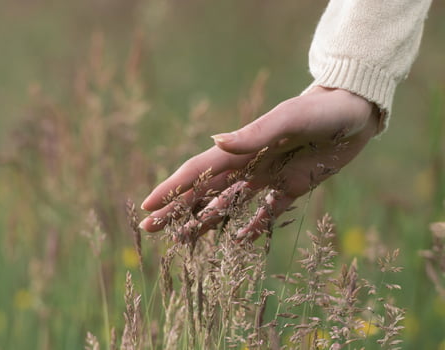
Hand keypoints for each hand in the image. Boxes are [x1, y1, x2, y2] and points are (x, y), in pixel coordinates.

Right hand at [139, 86, 379, 240]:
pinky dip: (252, 228)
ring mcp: (269, 178)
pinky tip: (238, 241)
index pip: (196, 173)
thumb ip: (253, 134)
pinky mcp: (293, 187)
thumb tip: (214, 142)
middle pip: (203, 193)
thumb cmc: (321, 111)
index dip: (170, 190)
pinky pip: (267, 213)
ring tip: (182, 239)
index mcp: (241, 150)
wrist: (356, 109)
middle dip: (176, 211)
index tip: (147, 206)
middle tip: (150, 229)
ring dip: (204, 221)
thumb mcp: (289, 119)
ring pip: (227, 205)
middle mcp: (248, 165)